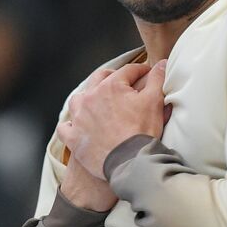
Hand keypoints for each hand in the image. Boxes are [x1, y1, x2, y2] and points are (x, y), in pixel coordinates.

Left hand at [58, 59, 167, 180]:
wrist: (129, 162)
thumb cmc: (142, 132)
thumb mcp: (154, 102)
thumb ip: (158, 79)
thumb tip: (161, 63)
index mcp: (110, 87)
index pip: (127, 71)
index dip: (140, 71)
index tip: (146, 74)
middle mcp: (90, 97)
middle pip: (99, 79)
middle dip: (111, 78)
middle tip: (121, 83)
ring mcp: (78, 118)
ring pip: (77, 100)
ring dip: (86, 99)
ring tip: (95, 104)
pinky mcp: (73, 138)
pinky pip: (65, 128)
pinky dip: (71, 126)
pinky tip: (78, 127)